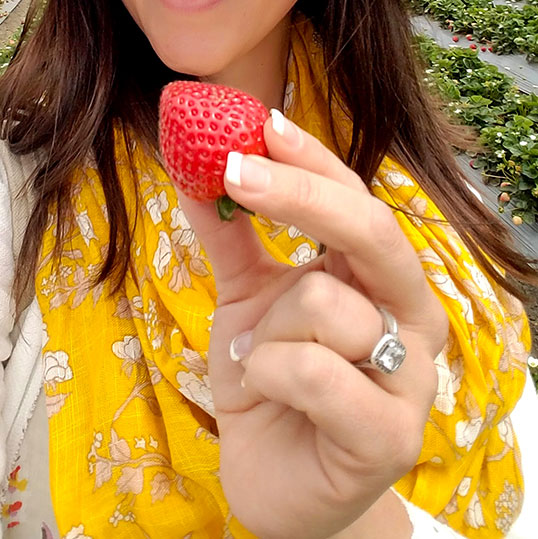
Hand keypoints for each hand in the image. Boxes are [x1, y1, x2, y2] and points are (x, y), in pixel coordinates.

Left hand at [177, 112, 447, 538]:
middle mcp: (408, 316)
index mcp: (377, 276)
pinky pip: (315, 372)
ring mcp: (409, 377)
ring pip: (326, 304)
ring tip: (256, 356)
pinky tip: (265, 389)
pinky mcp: (389, 435)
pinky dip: (270, 372)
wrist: (274, 481)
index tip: (259, 120)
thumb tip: (192, 163)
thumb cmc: (271, 380)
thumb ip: (230, 236)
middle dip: (299, 195)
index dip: (311, 158)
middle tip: (233, 171)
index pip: (355, 198)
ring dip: (265, 328)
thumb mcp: (243, 298)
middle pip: (371, 230)